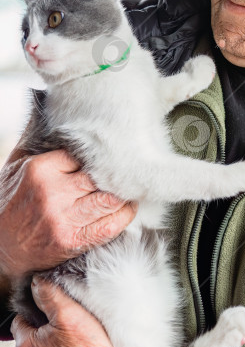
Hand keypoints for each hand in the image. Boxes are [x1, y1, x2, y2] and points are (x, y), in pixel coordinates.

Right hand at [0, 147, 137, 278]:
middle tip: (127, 172)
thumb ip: (37, 139)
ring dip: (123, 194)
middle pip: (101, 177)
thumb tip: (52, 105)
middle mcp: (53, 193)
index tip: (108, 157)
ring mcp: (63, 219)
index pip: (85, 155)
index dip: (98, 158)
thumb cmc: (11, 201)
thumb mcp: (18, 164)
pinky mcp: (72, 241)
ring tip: (130, 188)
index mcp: (41, 169)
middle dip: (115, 175)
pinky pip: (110, 226)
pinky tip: (128, 208)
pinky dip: (124, 216)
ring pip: (110, 199)